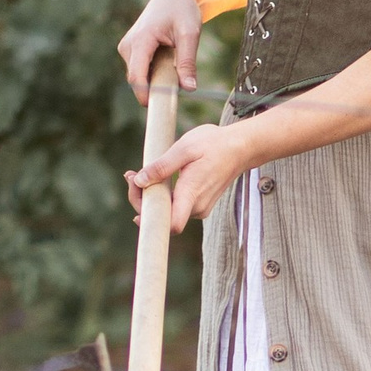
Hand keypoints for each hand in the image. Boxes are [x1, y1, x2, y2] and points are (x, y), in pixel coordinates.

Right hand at [116, 0, 200, 104]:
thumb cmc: (183, 10)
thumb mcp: (190, 34)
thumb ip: (187, 61)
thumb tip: (189, 88)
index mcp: (140, 41)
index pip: (137, 77)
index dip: (146, 96)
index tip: (161, 109)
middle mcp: (128, 46)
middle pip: (138, 81)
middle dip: (156, 87)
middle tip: (180, 80)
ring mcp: (127, 49)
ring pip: (140, 78)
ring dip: (158, 79)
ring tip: (174, 59)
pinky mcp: (131, 52)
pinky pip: (142, 72)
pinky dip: (156, 73)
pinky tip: (168, 58)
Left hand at [128, 119, 244, 234]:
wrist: (239, 148)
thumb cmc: (213, 144)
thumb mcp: (184, 149)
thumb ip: (161, 167)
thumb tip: (139, 180)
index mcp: (192, 194)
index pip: (172, 225)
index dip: (150, 221)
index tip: (137, 202)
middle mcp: (197, 207)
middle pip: (164, 218)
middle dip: (143, 200)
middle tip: (130, 175)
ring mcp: (199, 208)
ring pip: (169, 212)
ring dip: (152, 197)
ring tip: (139, 173)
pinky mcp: (199, 204)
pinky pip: (176, 206)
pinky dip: (163, 196)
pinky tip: (155, 178)